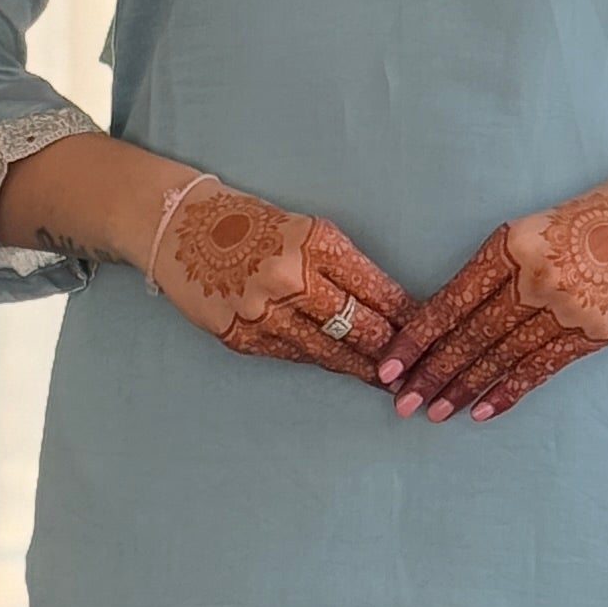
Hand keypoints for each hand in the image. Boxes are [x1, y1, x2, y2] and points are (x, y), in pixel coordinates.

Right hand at [152, 177, 410, 381]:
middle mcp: (291, 279)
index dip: (408, 317)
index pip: (376, 290)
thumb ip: (341, 266)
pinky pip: (294, 357)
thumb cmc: (250, 223)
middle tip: (420, 370)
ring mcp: (263, 313)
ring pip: (330, 353)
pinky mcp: (241, 337)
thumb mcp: (303, 229)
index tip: (429, 332)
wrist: (178, 227)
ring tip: (391, 383)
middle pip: (361, 328)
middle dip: (395, 353)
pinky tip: (344, 370)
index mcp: (315, 243)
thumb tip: (388, 308)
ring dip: (365, 370)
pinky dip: (321, 362)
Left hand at [377, 172, 607, 420]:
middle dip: (432, 374)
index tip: (389, 366)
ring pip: (502, 357)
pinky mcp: (595, 331)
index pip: (451, 300)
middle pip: (472, 335)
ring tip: (435, 413)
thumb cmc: (591, 218)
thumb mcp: (535, 227)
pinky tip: (482, 411)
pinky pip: (541, 368)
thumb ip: (498, 267)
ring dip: (464, 389)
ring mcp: (566, 307)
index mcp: (510, 245)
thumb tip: (453, 318)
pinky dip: (509, 391)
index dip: (417, 338)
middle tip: (402, 405)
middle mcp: (535, 277)